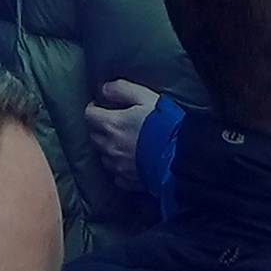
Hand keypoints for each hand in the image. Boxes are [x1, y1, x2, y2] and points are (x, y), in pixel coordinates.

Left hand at [76, 79, 160, 203]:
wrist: (181, 157)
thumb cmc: (165, 124)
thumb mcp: (146, 97)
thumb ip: (122, 89)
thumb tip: (104, 89)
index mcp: (111, 125)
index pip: (89, 115)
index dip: (94, 108)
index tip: (102, 106)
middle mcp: (110, 147)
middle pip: (93, 136)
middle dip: (99, 127)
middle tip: (112, 122)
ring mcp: (118, 167)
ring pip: (103, 156)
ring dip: (108, 148)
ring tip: (122, 142)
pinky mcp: (129, 181)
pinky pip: (116, 174)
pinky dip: (119, 167)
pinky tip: (130, 161)